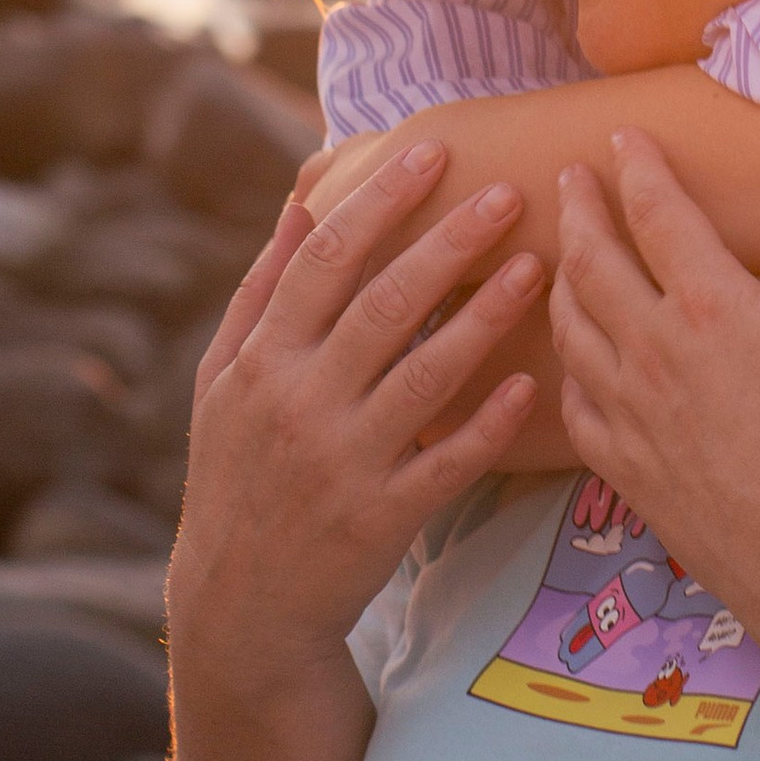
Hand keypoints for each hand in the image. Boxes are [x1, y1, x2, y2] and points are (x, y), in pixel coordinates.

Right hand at [172, 140, 540, 690]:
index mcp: (262, 361)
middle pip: (384, 305)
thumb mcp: (223, 382)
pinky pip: (447, 463)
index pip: (325, 261)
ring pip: (424, 377)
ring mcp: (343, 464)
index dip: (378, 202)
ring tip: (536, 267)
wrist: (241, 609)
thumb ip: (263, 292)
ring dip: (483, 318)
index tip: (432, 151)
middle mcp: (300, 404)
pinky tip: (531, 385)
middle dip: (448, 243)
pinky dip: (488, 424)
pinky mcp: (383, 519)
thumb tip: (301, 204)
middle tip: (507, 192)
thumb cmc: (237, 474)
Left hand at [550, 130, 759, 643]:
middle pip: (592, 261)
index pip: (656, 212)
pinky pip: (575, 403)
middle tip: (570, 178)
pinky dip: (568, 366)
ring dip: (561, 278)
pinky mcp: (626, 469)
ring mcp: (631, 414)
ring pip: (571, 327)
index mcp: (710, 306)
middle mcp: (654, 351)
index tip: (622, 137)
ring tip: (562, 255)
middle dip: (578, 209)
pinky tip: (577, 361)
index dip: (637, 166)